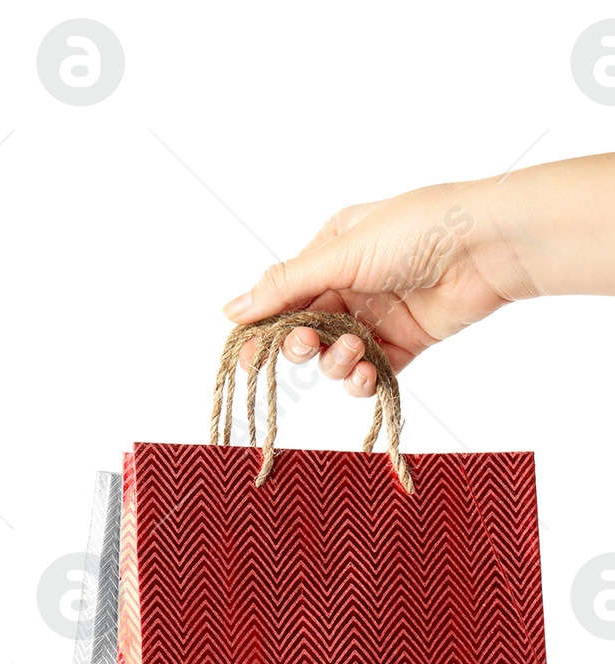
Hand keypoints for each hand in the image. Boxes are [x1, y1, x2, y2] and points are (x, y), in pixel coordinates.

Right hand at [224, 181, 518, 386]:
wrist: (485, 247)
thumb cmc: (418, 230)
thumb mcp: (342, 253)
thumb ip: (287, 286)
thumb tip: (231, 309)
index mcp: (333, 248)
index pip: (285, 294)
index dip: (265, 326)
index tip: (248, 356)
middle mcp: (352, 281)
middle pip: (307, 328)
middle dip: (303, 344)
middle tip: (309, 346)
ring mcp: (378, 314)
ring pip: (336, 355)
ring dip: (336, 362)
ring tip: (353, 352)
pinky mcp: (404, 343)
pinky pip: (368, 373)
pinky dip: (361, 379)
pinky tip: (366, 373)